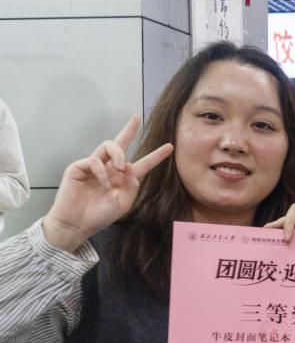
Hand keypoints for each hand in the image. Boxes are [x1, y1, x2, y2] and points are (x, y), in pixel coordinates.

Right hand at [43, 115, 173, 251]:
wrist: (76, 224)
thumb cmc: (99, 216)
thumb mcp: (123, 203)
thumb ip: (131, 185)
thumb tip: (130, 165)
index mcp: (123, 179)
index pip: (142, 164)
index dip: (156, 156)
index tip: (170, 147)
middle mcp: (109, 169)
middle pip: (120, 144)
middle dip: (129, 130)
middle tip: (137, 119)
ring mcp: (94, 166)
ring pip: (108, 146)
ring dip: (118, 154)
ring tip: (120, 168)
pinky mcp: (79, 167)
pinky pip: (94, 160)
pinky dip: (102, 171)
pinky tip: (103, 184)